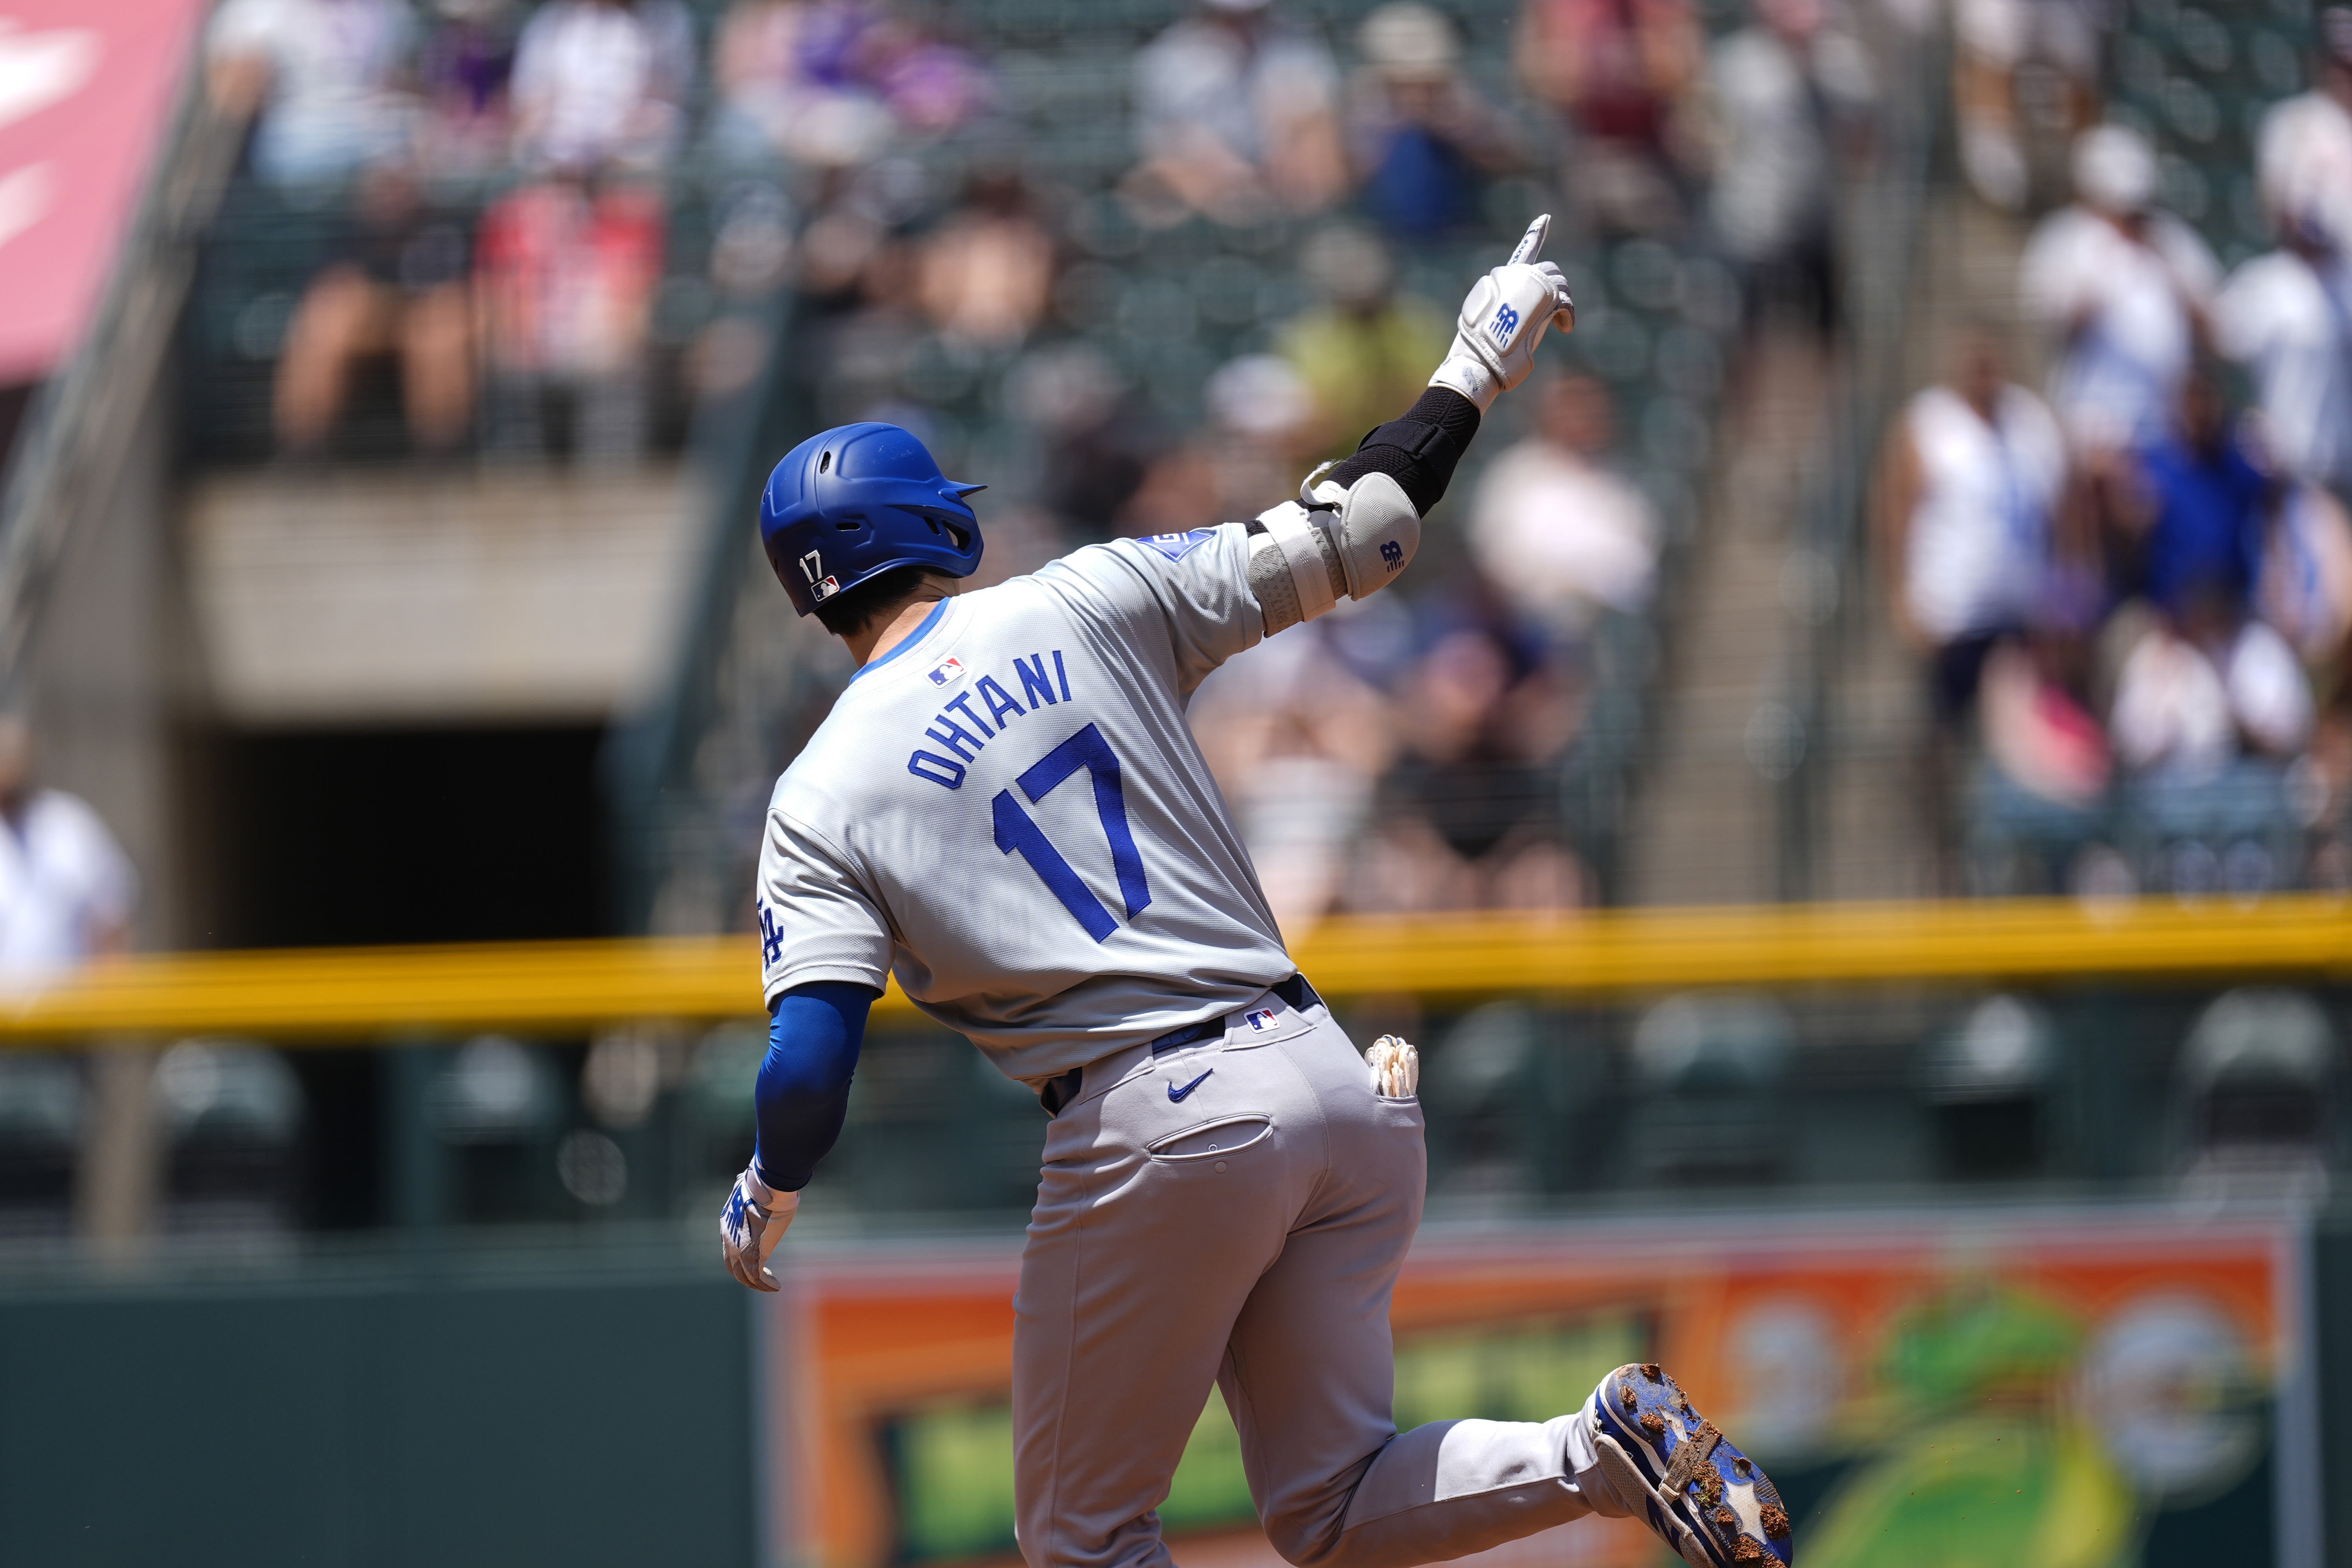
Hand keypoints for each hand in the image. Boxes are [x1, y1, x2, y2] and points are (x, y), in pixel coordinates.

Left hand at [720, 1165, 798, 1291]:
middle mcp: (729, 1240)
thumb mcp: (752, 1193)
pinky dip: (766, 1284)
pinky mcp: (754, 1253)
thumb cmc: (765, 1186)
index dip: (739, 1260)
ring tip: (771, 1287)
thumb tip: (751, 1181)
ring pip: (744, 1276)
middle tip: (761, 1280)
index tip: (754, 1262)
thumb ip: (750, 1195)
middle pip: (733, 1267)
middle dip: (746, 1277)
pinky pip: (757, 1277)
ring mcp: (740, 1248)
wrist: (769, 1188)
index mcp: (727, 1225)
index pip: (729, 1250)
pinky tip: (776, 1285)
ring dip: (758, 1285)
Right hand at [1429, 213, 1575, 412]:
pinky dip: (1568, 315)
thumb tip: (1515, 333)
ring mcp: (1530, 284)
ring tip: (1559, 324)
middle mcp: (1515, 275)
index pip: (1523, 253)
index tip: (1545, 218)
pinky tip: (1564, 329)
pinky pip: (1565, 301)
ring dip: (1563, 302)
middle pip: (1548, 270)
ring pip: (1560, 282)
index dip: (1535, 233)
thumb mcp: (1489, 326)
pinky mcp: (1544, 298)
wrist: (1480, 361)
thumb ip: (1505, 313)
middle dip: (1556, 289)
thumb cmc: (1481, 352)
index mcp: (1500, 280)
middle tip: (1555, 314)